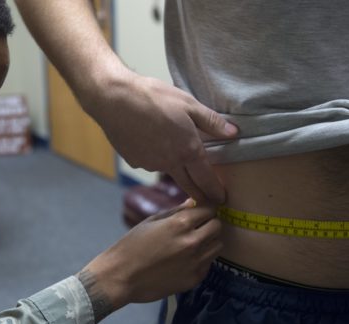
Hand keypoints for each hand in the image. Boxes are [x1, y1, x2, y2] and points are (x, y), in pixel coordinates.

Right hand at [77, 199, 222, 321]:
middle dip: (209, 224)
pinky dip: (202, 259)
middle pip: (217, 226)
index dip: (205, 209)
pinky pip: (208, 263)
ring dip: (209, 241)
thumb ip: (176, 211)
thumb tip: (194, 202)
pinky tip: (186, 260)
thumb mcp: (152, 222)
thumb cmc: (132, 245)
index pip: (209, 209)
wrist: (120, 276)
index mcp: (180, 223)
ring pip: (218, 245)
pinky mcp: (194, 278)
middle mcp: (193, 242)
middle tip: (197, 227)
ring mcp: (195, 262)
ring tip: (192, 243)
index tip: (200, 212)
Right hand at [86, 71, 237, 203]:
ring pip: (168, 172)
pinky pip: (150, 163)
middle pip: (189, 187)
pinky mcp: (134, 162)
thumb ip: (212, 122)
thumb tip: (233, 133)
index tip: (221, 200)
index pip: (207, 180)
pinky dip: (155, 159)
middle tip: (207, 201)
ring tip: (176, 157)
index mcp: (188, 150)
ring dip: (176, 172)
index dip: (215, 191)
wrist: (114, 99)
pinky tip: (151, 144)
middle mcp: (170, 163)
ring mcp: (150, 165)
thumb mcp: (188, 104)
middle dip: (200, 196)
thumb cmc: (154, 97)